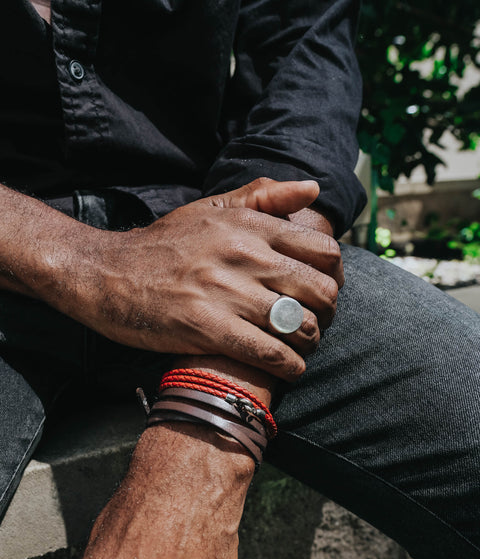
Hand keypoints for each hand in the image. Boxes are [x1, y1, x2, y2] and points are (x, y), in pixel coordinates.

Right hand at [77, 178, 342, 380]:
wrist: (108, 273)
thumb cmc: (163, 243)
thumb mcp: (211, 208)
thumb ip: (264, 196)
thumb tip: (312, 189)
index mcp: (250, 226)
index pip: (323, 252)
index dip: (333, 277)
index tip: (322, 292)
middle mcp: (244, 255)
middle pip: (320, 291)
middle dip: (327, 313)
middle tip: (316, 323)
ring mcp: (226, 292)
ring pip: (299, 324)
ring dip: (308, 342)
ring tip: (300, 347)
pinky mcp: (208, 327)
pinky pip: (269, 352)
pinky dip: (289, 366)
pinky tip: (289, 368)